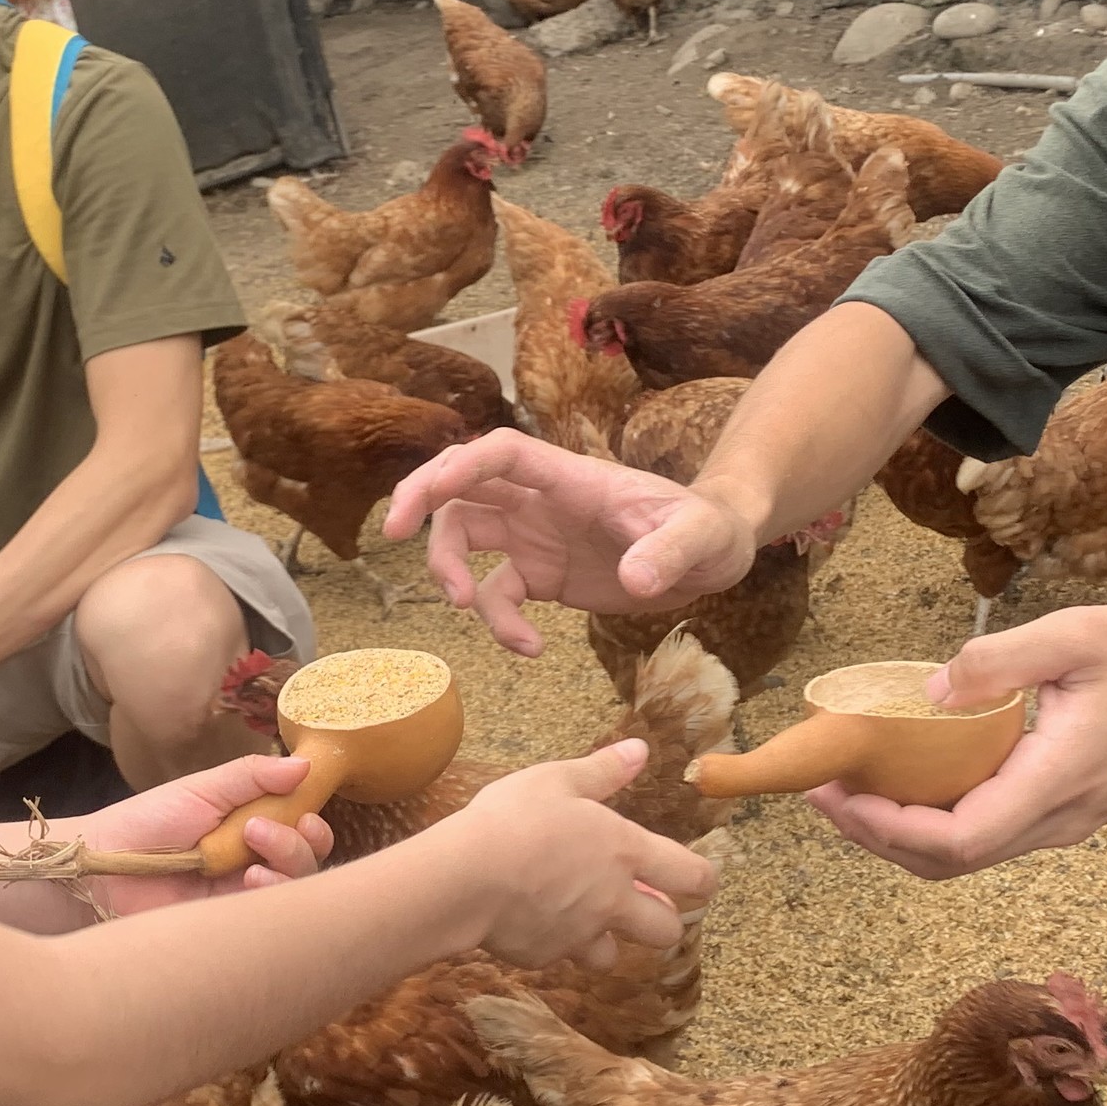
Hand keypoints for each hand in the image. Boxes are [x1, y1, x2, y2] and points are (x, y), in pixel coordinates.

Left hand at [70, 752, 333, 916]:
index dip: (314, 826)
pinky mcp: (230, 925)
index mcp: (250, 827)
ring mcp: (242, 896)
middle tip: (260, 833)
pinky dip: (271, 900)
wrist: (102, 867)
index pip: (302, 830)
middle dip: (300, 846)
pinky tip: (248, 883)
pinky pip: (270, 920)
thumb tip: (306, 765)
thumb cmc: (146, 823)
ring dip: (287, 870)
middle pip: (307, 862)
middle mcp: (253, 862)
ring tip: (250, 864)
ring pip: (296, 892)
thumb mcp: (202, 790)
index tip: (308, 815)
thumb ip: (252, 776)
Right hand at [383, 432, 759, 655]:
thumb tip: (636, 580)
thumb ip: (670, 553)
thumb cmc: (710, 531)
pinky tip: (531, 651)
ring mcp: (536, 536)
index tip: (423, 498)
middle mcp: (542, 501)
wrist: (714, 556)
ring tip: (464, 607)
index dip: (456, 466)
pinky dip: (499, 624)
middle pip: (462, 485)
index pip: (500, 454)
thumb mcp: (703, 539)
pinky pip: (497, 594)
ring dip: (449, 569)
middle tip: (393, 537)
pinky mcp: (541, 575)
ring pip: (465, 536)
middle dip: (422, 502)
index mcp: (571, 478)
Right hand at [422, 741, 719, 969]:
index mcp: (625, 852)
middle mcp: (613, 900)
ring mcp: (580, 934)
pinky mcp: (545, 956)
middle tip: (641, 903)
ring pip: (614, 955)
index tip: (701, 880)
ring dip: (608, 940)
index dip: (704, 880)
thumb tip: (640, 750)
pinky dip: (555, 944)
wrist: (464, 879)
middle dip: (662, 920)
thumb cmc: (513, 820)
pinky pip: (561, 957)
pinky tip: (533, 921)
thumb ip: (602, 770)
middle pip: (666, 930)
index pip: (691, 876)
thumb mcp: (556, 780)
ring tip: (586, 919)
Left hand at [808, 607, 1106, 878]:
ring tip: (849, 787)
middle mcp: (1057, 819)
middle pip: (948, 861)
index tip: (839, 792)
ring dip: (900, 832)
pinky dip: (935, 820)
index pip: (958, 839)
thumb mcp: (1082, 635)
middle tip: (820, 789)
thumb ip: (1001, 659)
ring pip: (966, 855)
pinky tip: (910, 778)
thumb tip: (931, 692)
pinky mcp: (1066, 814)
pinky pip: (988, 834)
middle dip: (874, 834)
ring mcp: (1063, 824)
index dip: (888, 828)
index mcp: (1057, 781)